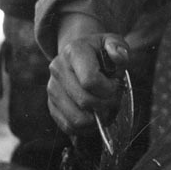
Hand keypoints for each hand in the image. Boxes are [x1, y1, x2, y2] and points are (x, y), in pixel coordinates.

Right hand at [47, 14, 130, 134]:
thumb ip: (119, 47)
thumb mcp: (112, 41)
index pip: (90, 80)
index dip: (109, 89)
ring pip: (77, 118)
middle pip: (85, 101)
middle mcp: (58, 68)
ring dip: (97, 119)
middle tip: (115, 99)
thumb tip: (119, 57)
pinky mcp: (51, 105)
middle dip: (106, 105)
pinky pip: (69, 126)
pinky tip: (96, 115)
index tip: (116, 84)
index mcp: (73, 51)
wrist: (79, 55)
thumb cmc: (100, 52)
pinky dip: (87, 127)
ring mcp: (52, 88)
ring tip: (106, 108)